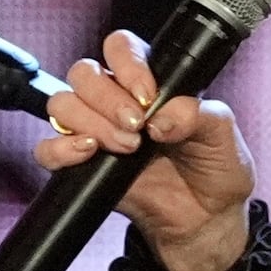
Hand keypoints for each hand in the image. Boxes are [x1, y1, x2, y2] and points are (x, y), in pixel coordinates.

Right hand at [35, 28, 257, 270]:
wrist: (205, 221)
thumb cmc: (214, 171)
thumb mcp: (222, 135)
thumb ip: (198, 115)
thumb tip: (163, 116)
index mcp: (150, 82)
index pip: (120, 48)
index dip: (128, 65)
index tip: (149, 96)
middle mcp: (117, 101)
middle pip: (84, 73)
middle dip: (108, 99)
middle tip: (137, 126)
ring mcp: (96, 131)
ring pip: (63, 104)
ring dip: (91, 122)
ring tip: (126, 147)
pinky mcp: (81, 166)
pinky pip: (48, 149)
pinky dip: (60, 148)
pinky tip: (89, 153)